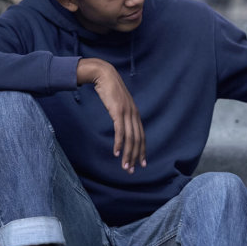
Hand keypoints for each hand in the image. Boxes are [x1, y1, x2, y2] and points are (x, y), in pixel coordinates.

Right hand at [77, 58, 145, 173]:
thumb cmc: (109, 90)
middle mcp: (133, 114)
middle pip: (137, 140)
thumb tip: (120, 124)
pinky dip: (120, 143)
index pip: (141, 136)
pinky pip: (120, 131)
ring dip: (128, 154)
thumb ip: (121, 114)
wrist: (104, 75)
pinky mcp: (118, 111)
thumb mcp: (117, 104)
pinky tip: (117, 153)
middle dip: (136, 156)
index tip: (142, 162)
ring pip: (130, 138)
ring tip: (125, 166)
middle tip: (132, 170)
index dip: (142, 150)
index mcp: (135, 113)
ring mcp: (126, 113)